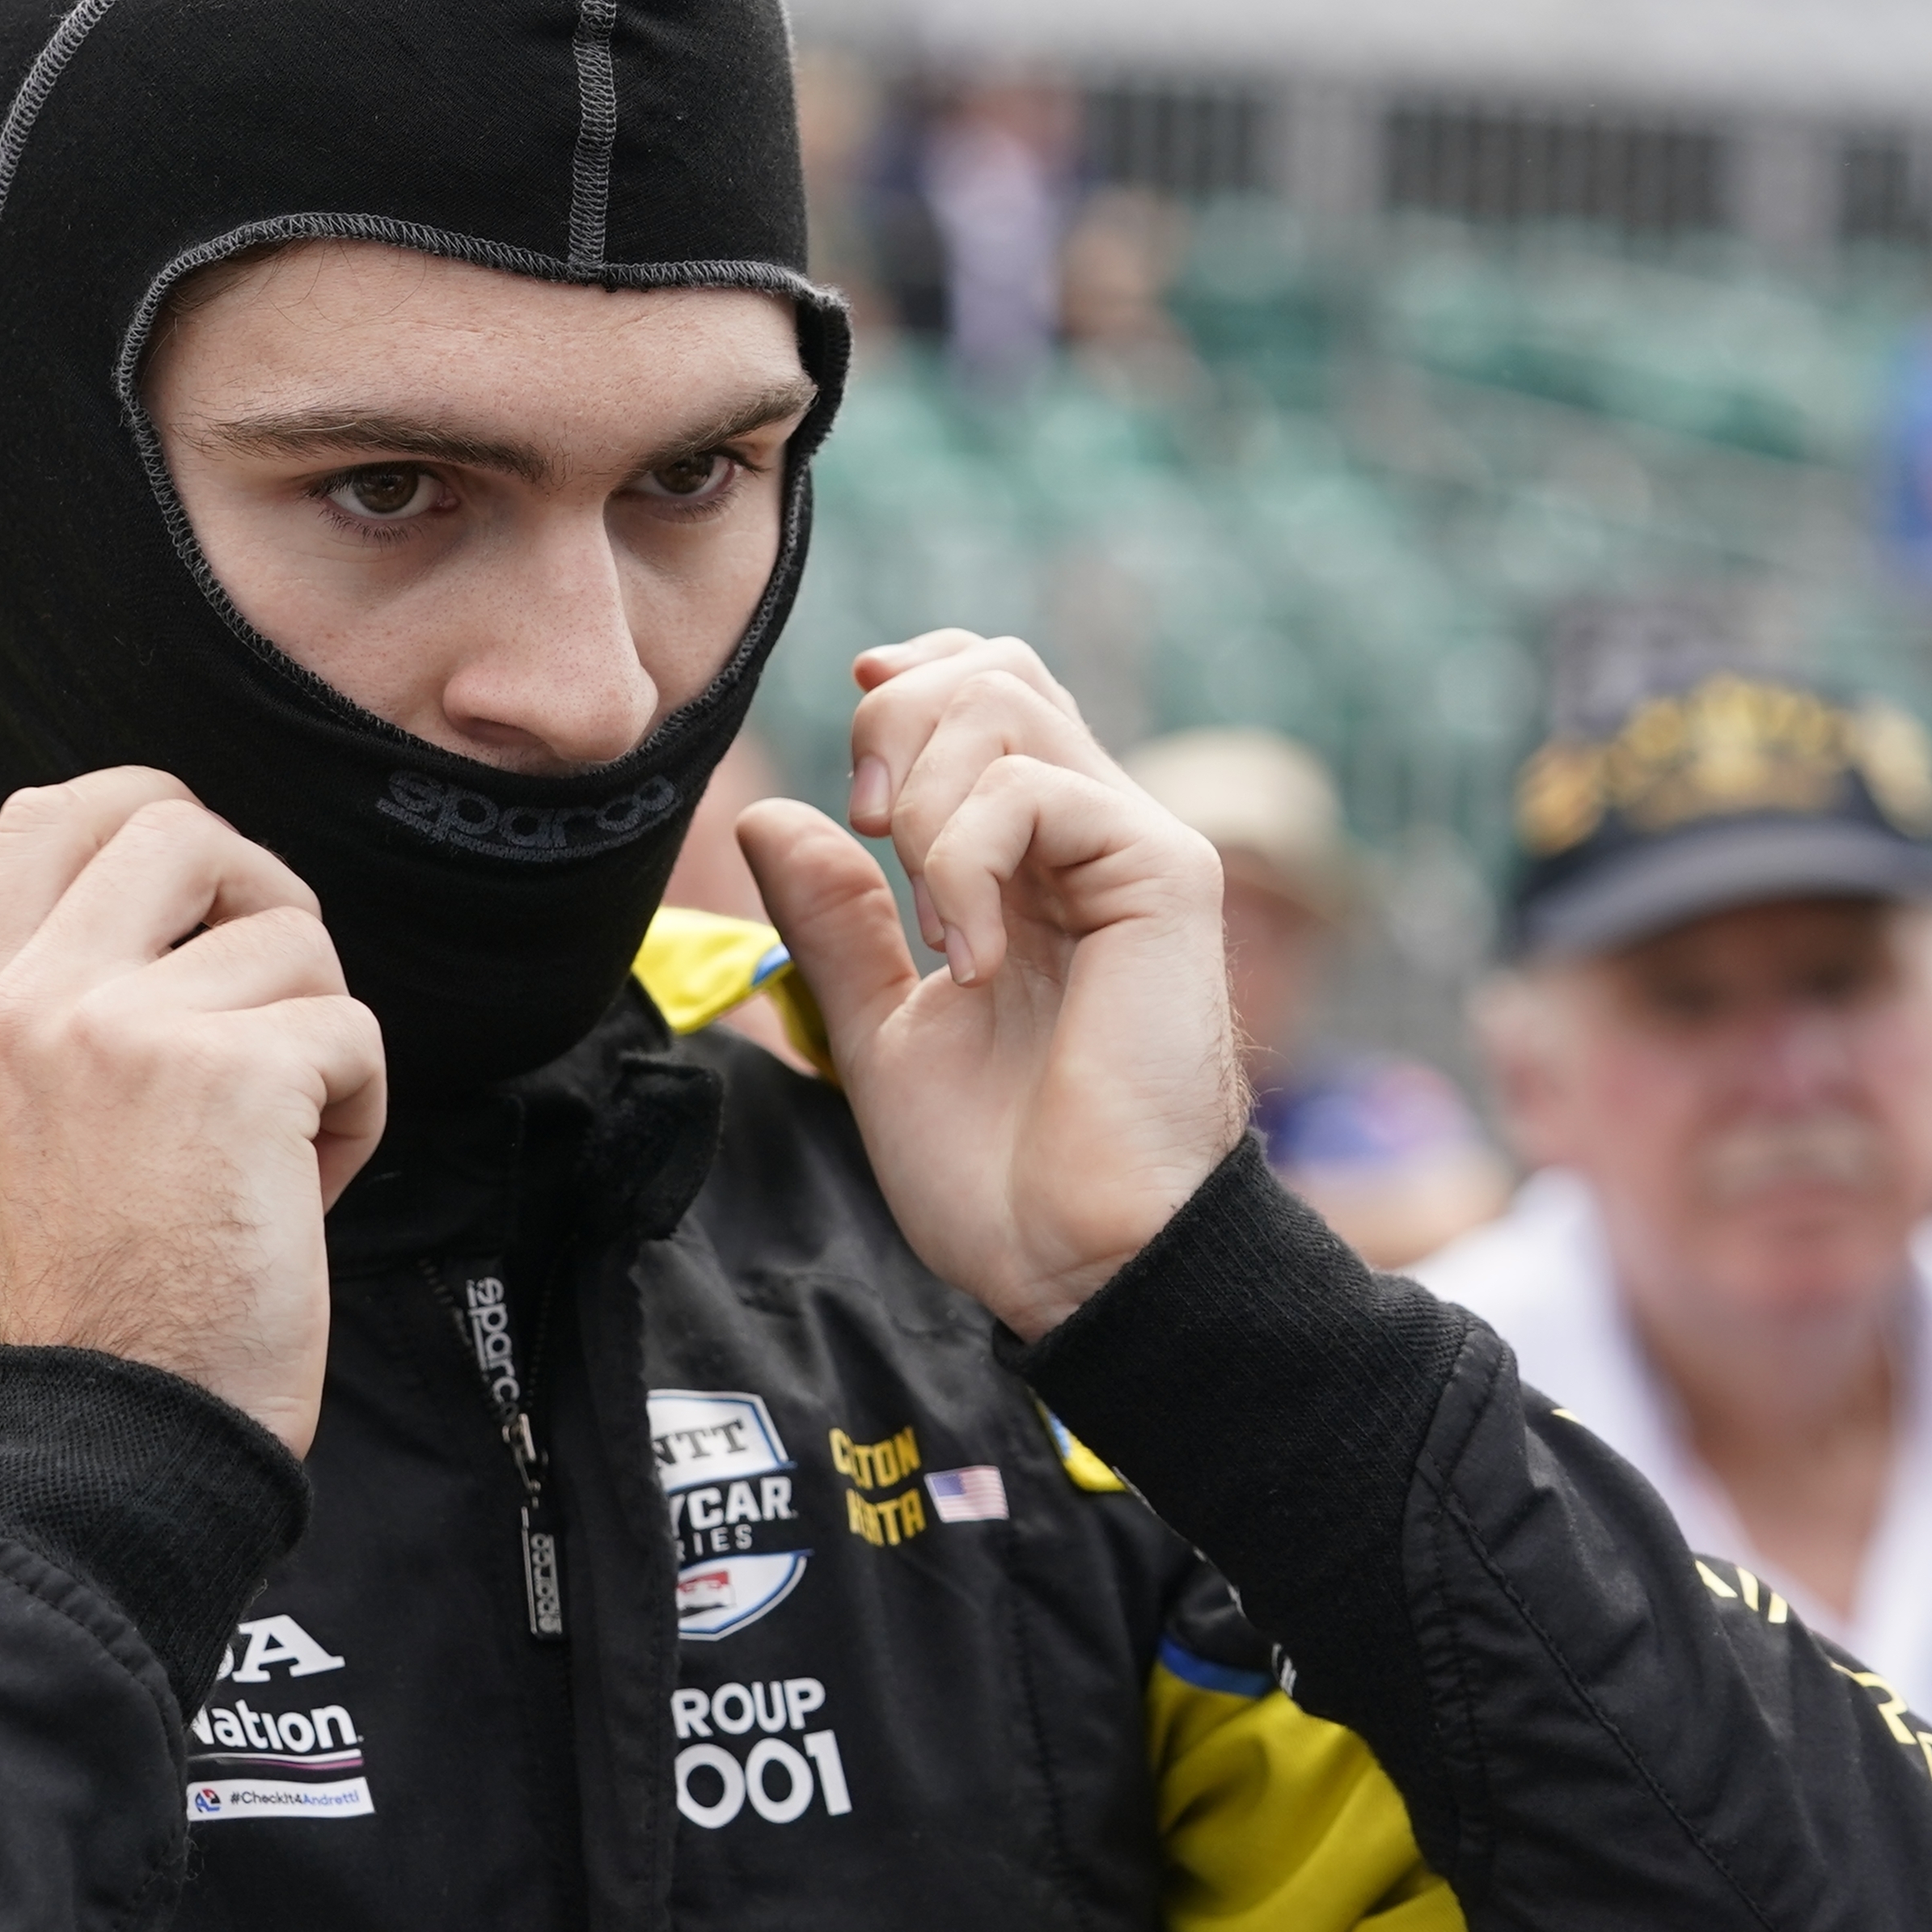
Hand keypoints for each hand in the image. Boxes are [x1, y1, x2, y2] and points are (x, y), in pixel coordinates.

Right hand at [0, 767, 384, 1455]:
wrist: (129, 1428)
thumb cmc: (116, 1289)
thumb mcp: (35, 1117)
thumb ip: (83, 1000)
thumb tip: (195, 886)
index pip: (51, 811)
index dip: (150, 808)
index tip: (207, 886)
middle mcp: (39, 1002)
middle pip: (183, 827)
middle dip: (265, 899)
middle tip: (274, 1006)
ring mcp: (128, 1029)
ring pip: (294, 938)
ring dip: (319, 1038)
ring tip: (272, 1145)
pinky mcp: (232, 1075)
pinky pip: (355, 1032)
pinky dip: (359, 1113)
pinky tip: (299, 1191)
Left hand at [740, 633, 1246, 1338]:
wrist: (1075, 1260)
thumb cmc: (997, 1173)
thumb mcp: (880, 1029)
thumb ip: (835, 922)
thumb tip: (768, 814)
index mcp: (1032, 866)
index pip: (987, 694)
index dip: (908, 685)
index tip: (852, 760)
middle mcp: (1089, 839)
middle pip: (993, 670)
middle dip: (896, 723)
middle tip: (870, 830)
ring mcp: (1132, 848)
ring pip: (1008, 703)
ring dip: (927, 800)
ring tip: (931, 923)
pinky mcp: (1163, 876)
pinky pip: (1037, 790)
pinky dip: (966, 862)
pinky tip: (970, 959)